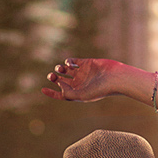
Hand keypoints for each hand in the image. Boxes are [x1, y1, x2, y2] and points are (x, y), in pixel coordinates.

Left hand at [33, 55, 152, 105]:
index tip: (42, 89)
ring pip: (65, 70)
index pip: (62, 94)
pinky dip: (67, 61)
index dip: (52, 93)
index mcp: (78, 93)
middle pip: (61, 81)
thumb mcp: (82, 95)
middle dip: (54, 78)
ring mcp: (82, 73)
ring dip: (60, 68)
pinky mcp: (86, 63)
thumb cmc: (100, 89)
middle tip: (52, 76)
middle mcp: (79, 84)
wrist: (115, 77)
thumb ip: (68, 93)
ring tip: (60, 69)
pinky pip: (72, 61)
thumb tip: (58, 86)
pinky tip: (69, 64)